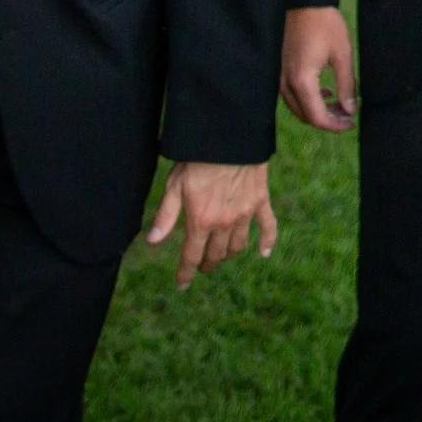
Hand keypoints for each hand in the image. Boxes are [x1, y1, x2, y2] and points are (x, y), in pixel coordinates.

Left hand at [145, 161, 276, 288]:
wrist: (229, 138)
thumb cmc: (198, 159)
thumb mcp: (175, 185)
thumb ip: (165, 216)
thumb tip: (152, 242)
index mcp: (200, 221)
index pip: (191, 256)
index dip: (185, 273)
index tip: (182, 284)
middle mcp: (224, 223)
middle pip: (216, 255)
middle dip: (206, 264)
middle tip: (200, 266)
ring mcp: (245, 214)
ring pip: (238, 246)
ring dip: (228, 255)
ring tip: (221, 255)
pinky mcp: (260, 201)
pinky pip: (268, 227)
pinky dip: (268, 242)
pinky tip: (264, 253)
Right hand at [280, 6, 357, 131]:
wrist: (305, 2)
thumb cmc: (325, 25)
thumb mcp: (342, 55)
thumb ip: (347, 85)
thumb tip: (351, 110)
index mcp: (301, 81)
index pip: (316, 117)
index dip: (335, 125)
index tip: (351, 123)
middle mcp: (286, 83)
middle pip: (305, 115)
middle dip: (328, 120)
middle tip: (348, 116)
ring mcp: (280, 76)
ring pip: (298, 107)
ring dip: (318, 110)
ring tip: (340, 105)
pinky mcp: (280, 70)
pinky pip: (292, 95)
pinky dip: (309, 100)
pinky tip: (325, 93)